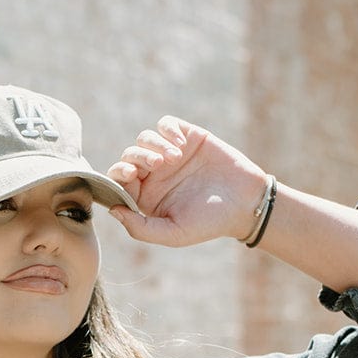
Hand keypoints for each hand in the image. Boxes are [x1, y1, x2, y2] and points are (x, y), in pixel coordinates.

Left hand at [105, 117, 269, 246]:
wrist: (245, 203)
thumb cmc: (208, 223)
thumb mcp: (173, 234)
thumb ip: (141, 228)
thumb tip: (113, 211)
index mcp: (146, 197)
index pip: (119, 180)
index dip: (118, 174)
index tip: (131, 175)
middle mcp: (155, 174)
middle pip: (129, 155)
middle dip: (137, 157)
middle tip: (158, 165)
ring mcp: (171, 153)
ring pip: (145, 138)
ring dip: (154, 145)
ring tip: (175, 158)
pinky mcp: (187, 136)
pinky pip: (166, 124)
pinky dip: (168, 130)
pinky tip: (180, 144)